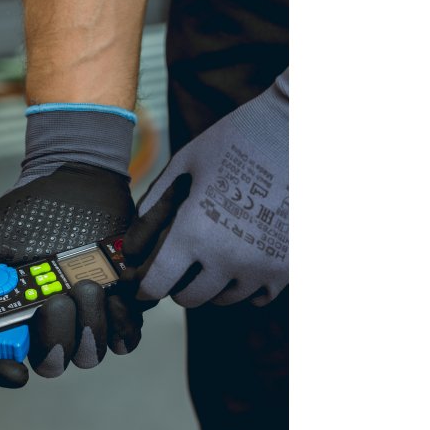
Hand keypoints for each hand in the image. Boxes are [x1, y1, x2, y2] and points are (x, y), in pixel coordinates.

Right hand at [0, 163, 147, 387]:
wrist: (80, 184)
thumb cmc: (31, 210)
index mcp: (12, 318)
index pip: (3, 364)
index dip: (6, 372)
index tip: (15, 367)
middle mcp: (46, 325)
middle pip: (51, 363)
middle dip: (56, 338)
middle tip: (58, 300)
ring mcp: (84, 320)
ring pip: (90, 353)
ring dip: (90, 323)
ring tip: (88, 284)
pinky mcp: (119, 310)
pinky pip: (126, 338)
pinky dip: (123, 322)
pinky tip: (114, 294)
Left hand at [124, 70, 288, 306]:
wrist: (297, 130)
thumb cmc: (235, 140)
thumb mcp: (185, 164)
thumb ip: (154, 203)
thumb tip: (132, 242)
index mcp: (194, 232)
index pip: (157, 285)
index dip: (145, 287)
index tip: (144, 284)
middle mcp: (226, 257)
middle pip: (189, 298)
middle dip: (178, 285)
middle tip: (180, 268)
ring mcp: (260, 266)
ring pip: (224, 299)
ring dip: (212, 285)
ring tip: (212, 259)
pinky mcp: (288, 266)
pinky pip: (258, 296)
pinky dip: (246, 287)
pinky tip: (241, 265)